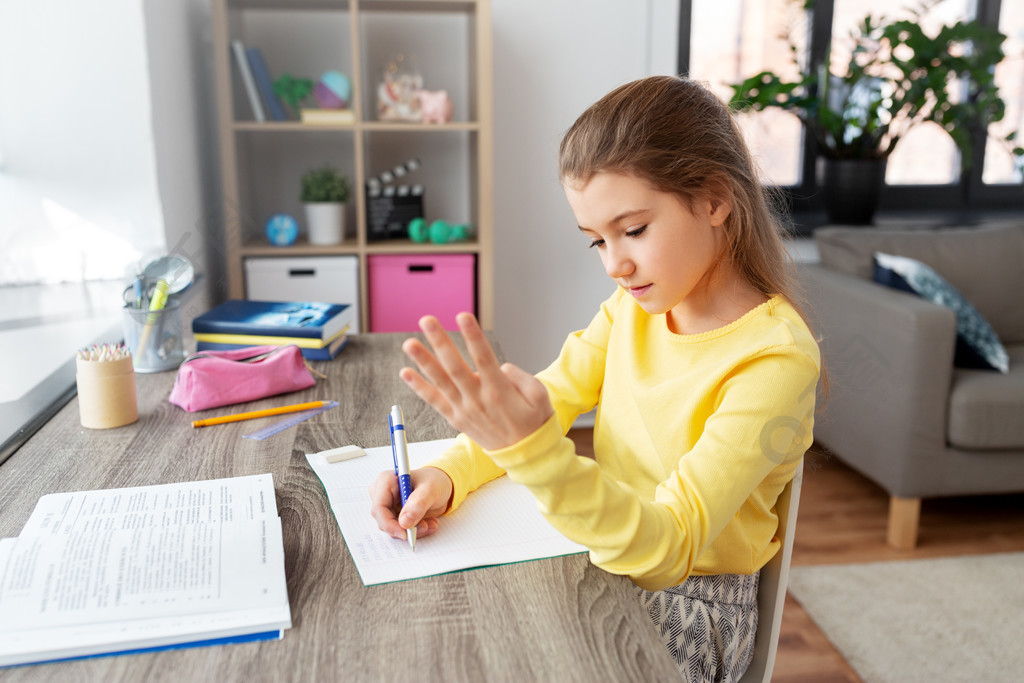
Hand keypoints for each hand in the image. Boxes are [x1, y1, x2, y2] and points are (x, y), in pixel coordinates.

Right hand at [369, 466, 452, 540]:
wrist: (441, 485)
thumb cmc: (434, 481)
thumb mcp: (431, 489)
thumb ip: (418, 503)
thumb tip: (404, 521)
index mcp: (386, 481)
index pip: (379, 508)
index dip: (389, 524)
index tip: (405, 533)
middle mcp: (384, 493)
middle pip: (384, 520)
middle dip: (405, 528)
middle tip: (425, 526)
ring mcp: (388, 505)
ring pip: (393, 528)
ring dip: (413, 530)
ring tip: (430, 523)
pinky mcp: (395, 515)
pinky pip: (401, 530)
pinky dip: (416, 530)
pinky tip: (429, 522)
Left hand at [400, 312, 553, 450]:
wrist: (525, 454)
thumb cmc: (534, 421)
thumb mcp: (540, 396)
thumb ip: (520, 377)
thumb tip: (499, 366)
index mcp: (499, 389)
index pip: (483, 357)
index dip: (472, 336)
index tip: (462, 316)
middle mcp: (478, 398)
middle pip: (455, 366)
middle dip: (440, 341)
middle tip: (426, 320)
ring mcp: (464, 409)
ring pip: (440, 381)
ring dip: (423, 360)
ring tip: (409, 343)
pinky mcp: (456, 418)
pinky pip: (434, 401)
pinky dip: (419, 387)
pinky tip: (406, 372)